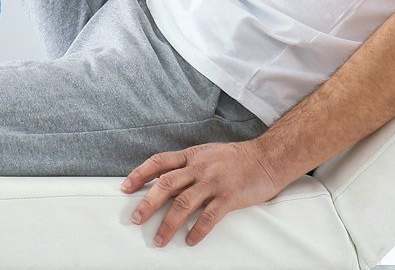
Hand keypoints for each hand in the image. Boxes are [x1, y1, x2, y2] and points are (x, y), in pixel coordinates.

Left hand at [121, 140, 290, 247]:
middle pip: (166, 184)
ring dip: (169, 224)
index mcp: (192, 156)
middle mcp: (199, 168)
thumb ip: (189, 165)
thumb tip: (166, 179)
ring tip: (159, 239)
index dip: (140, 174)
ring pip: (184, 203)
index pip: (159, 162)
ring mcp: (214, 182)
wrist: (268, 157)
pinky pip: (209, 217)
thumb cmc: (238, 158)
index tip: (126, 188)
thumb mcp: (208, 154)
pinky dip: (197, 230)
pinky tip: (190, 240)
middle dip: (148, 203)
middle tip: (136, 219)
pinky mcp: (229, 197)